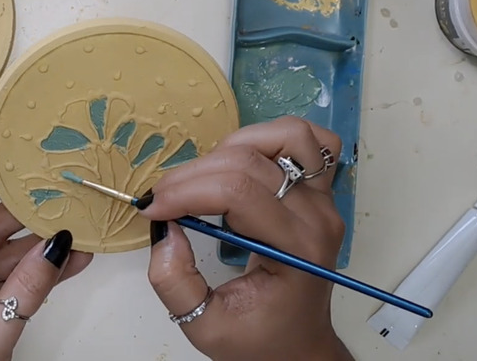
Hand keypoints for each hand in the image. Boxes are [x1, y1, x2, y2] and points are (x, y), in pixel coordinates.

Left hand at [0, 165, 92, 360]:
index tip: (12, 159)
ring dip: (45, 245)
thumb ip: (29, 286)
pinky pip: (20, 277)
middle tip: (62, 194)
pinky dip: (46, 271)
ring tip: (80, 227)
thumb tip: (59, 245)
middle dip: (27, 214)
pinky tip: (76, 258)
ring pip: (10, 252)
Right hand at [139, 117, 352, 360]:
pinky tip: (244, 159)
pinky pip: (309, 141)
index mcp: (296, 252)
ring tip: (204, 178)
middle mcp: (317, 217)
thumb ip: (176, 284)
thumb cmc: (257, 340)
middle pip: (251, 162)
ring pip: (286, 136)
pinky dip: (273, 138)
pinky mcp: (320, 191)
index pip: (239, 194)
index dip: (187, 192)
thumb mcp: (206, 327)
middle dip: (194, 174)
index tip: (153, 210)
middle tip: (164, 199)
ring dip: (233, 146)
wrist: (297, 345)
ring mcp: (324, 200)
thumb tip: (164, 230)